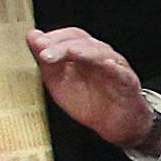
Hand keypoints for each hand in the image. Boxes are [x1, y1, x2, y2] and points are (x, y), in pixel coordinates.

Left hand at [28, 27, 153, 148]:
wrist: (113, 124)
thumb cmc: (89, 100)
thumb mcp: (59, 82)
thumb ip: (46, 61)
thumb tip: (32, 36)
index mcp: (84, 53)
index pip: (71, 36)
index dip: (54, 37)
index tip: (38, 44)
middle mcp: (99, 56)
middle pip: (83, 41)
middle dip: (63, 46)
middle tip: (45, 54)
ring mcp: (115, 68)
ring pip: (102, 53)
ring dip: (84, 52)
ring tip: (71, 53)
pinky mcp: (127, 83)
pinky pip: (122, 73)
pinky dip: (114, 67)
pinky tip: (106, 64)